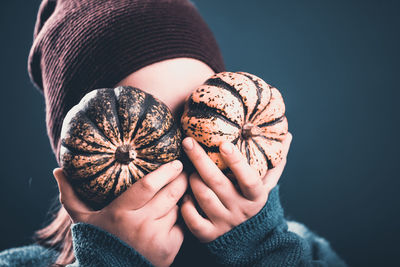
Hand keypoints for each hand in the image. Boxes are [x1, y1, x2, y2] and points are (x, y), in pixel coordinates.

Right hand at [53, 160, 187, 266]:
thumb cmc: (97, 240)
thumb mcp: (82, 218)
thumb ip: (70, 194)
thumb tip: (56, 171)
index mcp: (121, 212)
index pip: (148, 185)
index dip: (165, 171)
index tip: (174, 162)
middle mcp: (140, 224)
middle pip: (170, 193)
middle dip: (181, 179)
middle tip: (183, 171)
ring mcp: (156, 238)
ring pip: (177, 208)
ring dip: (180, 198)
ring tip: (180, 190)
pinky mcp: (169, 249)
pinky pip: (182, 225)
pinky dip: (181, 217)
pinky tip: (177, 212)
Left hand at [180, 133, 291, 242]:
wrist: (251, 241)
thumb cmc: (254, 202)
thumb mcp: (267, 185)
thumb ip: (276, 162)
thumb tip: (287, 136)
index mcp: (256, 196)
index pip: (248, 178)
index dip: (236, 162)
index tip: (224, 144)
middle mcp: (240, 210)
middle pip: (217, 183)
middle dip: (200, 160)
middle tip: (188, 141)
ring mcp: (224, 223)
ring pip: (202, 197)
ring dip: (192, 180)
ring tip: (188, 169)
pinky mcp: (209, 235)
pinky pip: (192, 220)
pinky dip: (185, 205)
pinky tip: (185, 194)